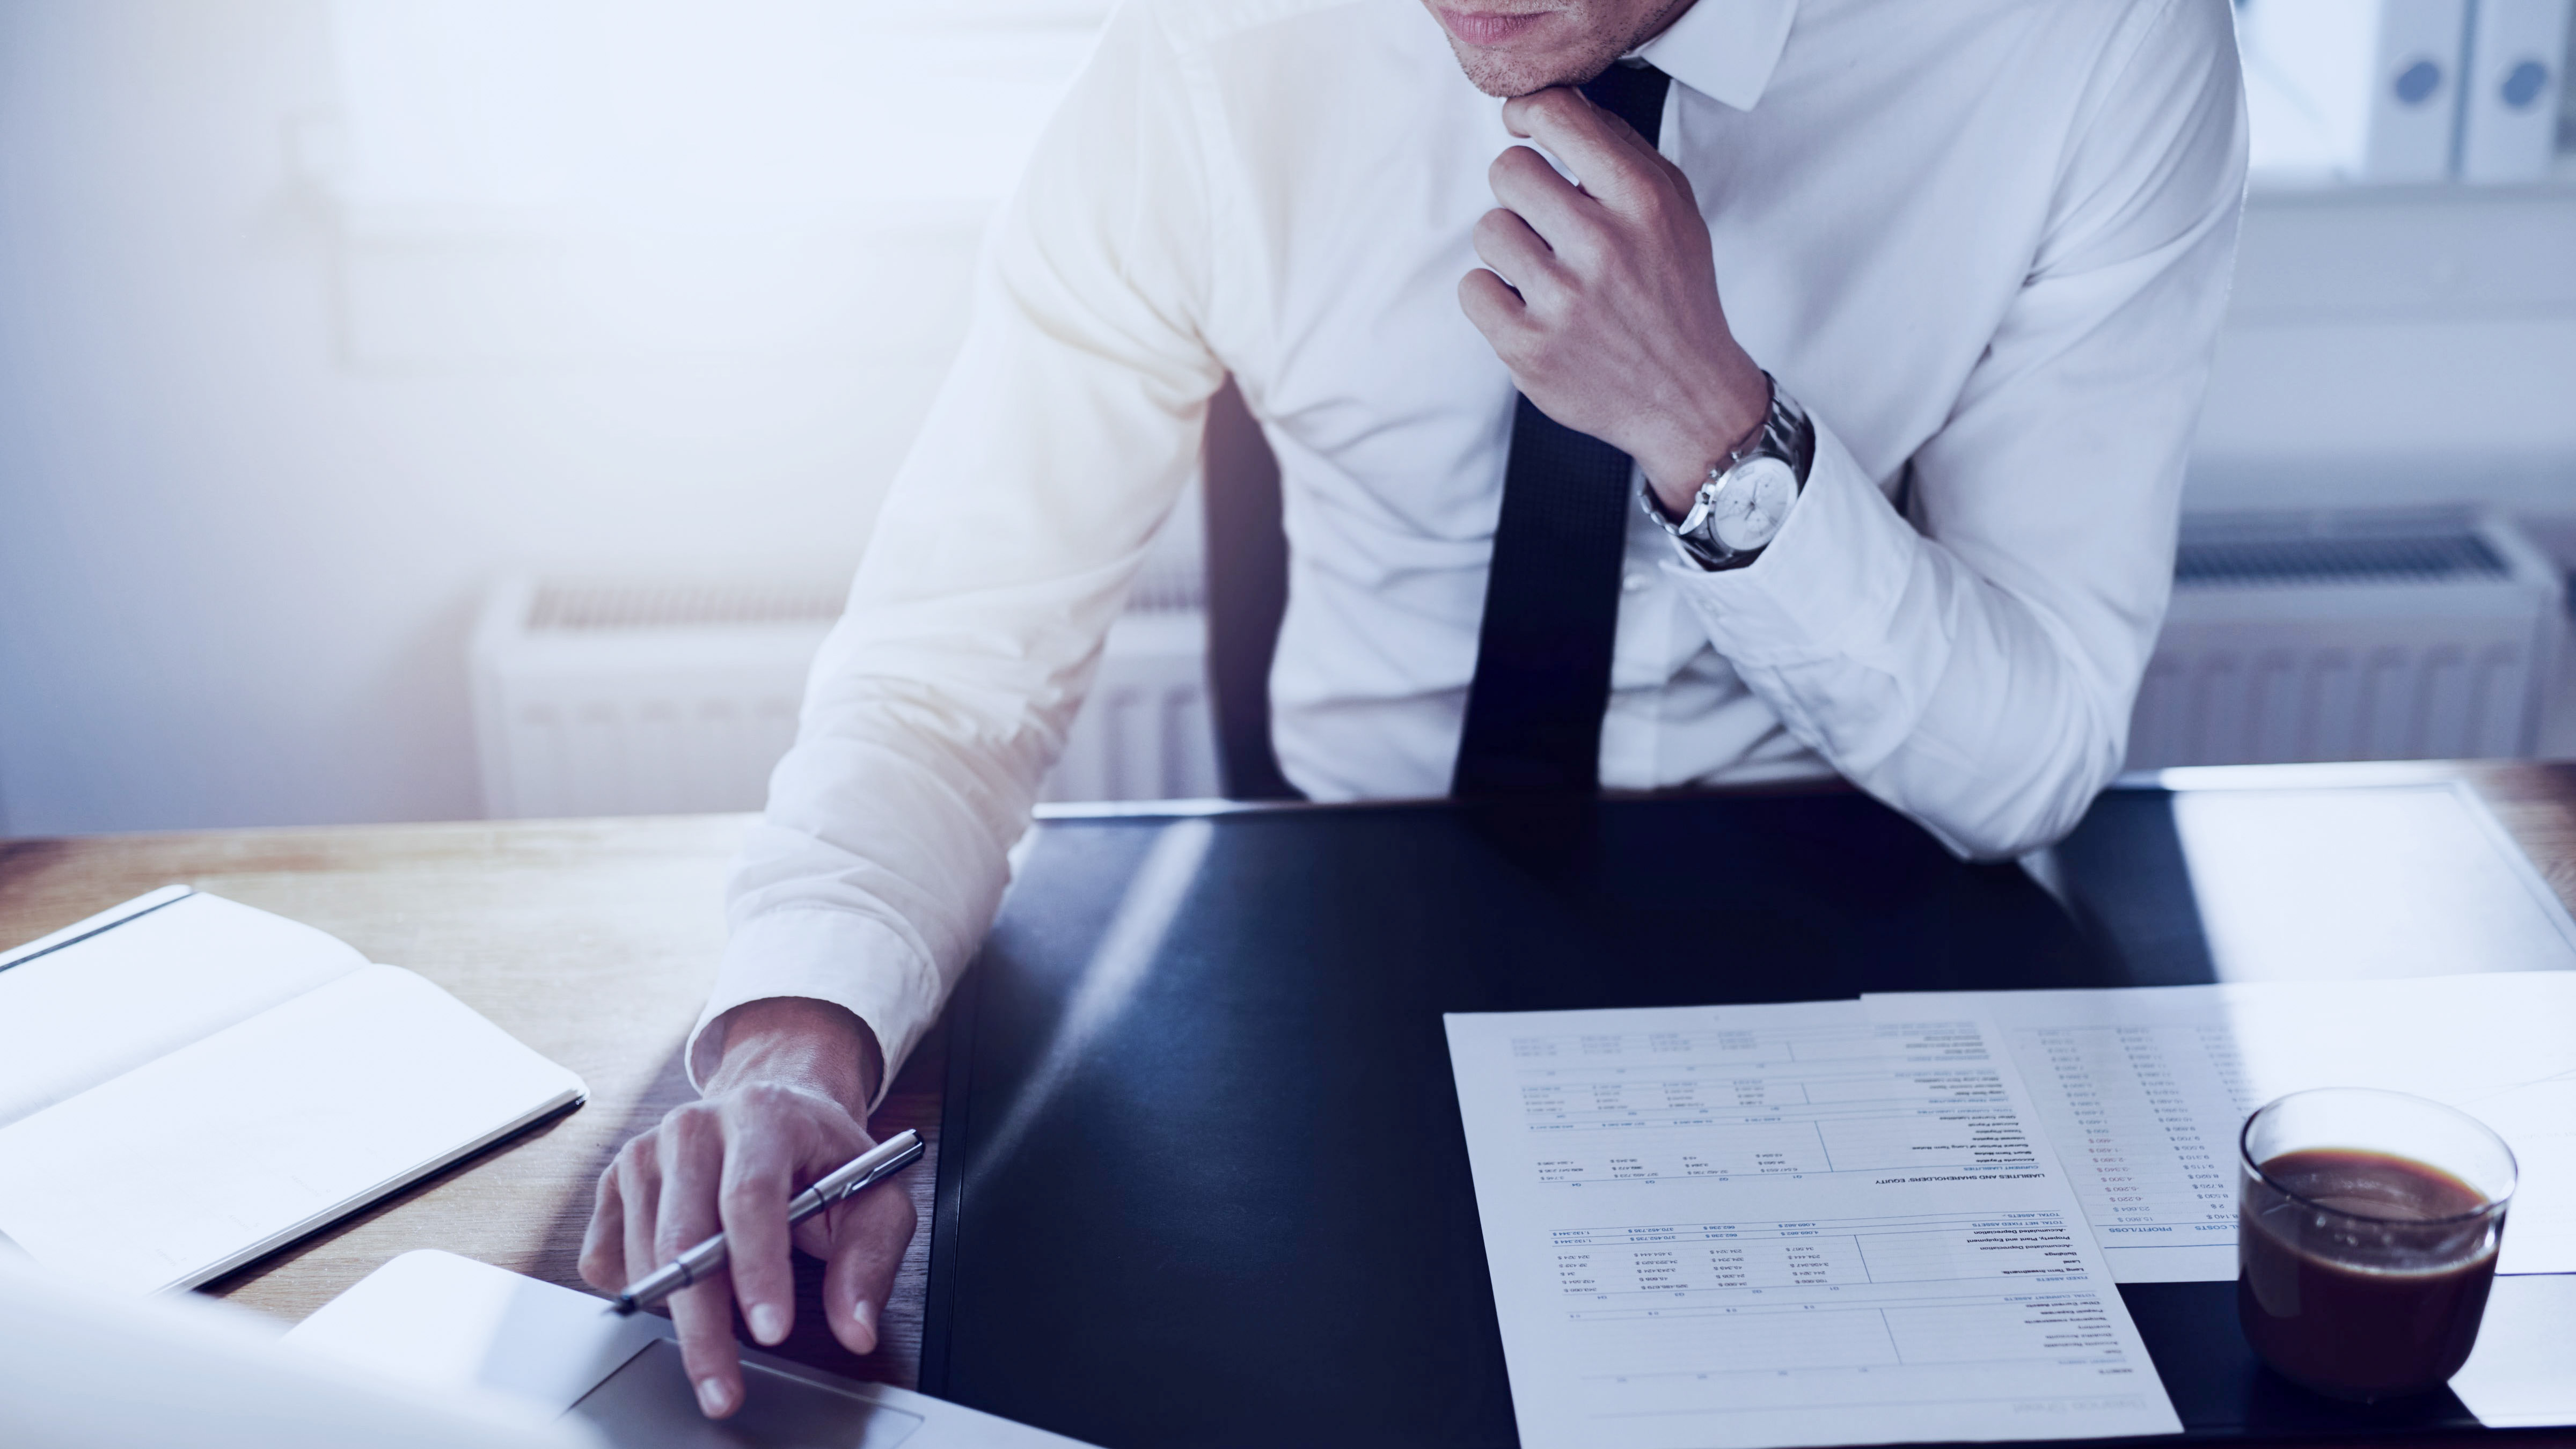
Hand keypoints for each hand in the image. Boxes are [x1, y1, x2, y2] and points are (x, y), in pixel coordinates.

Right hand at [579, 998, 911, 1419]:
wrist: (775, 1109)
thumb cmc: (823, 1156)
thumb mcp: (874, 1195)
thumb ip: (870, 1258)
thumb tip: (855, 1327)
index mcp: (764, 1115)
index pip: (751, 1195)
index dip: (758, 1268)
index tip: (770, 1330)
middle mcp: (694, 1126)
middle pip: (684, 1235)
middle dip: (703, 1324)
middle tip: (723, 1387)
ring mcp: (644, 1152)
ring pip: (643, 1255)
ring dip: (678, 1313)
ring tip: (722, 1330)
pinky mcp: (612, 1183)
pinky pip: (605, 1260)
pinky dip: (641, 1290)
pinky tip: (683, 1283)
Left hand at [1458, 86, 1769, 514]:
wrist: (1687, 398)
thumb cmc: (1674, 295)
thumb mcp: (1674, 210)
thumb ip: (1620, 150)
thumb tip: (1557, 105)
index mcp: (1642, 201)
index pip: (1557, 115)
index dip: (1528, 113)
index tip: (1523, 128)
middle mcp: (1603, 246)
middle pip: (1508, 170)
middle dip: (1521, 189)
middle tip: (1545, 219)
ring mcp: (1564, 301)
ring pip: (1488, 229)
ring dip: (1510, 246)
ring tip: (1545, 269)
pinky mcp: (1529, 348)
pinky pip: (1473, 288)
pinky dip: (1494, 296)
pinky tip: (1529, 307)